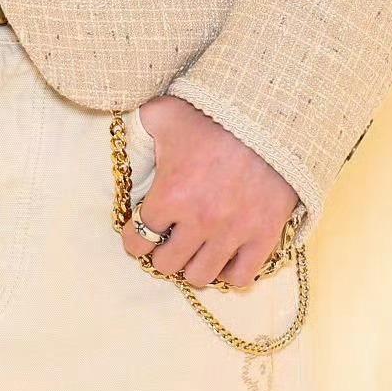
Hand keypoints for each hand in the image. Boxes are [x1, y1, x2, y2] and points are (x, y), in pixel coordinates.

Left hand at [121, 96, 300, 289]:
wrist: (269, 114)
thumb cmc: (213, 113)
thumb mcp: (165, 114)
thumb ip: (139, 128)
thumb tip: (123, 137)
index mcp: (171, 193)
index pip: (138, 239)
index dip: (134, 238)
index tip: (139, 233)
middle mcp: (200, 219)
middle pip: (168, 264)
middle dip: (162, 253)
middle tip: (167, 240)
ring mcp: (233, 231)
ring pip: (200, 276)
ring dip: (192, 264)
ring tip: (194, 249)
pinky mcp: (263, 236)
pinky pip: (240, 277)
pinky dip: (228, 272)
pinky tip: (223, 255)